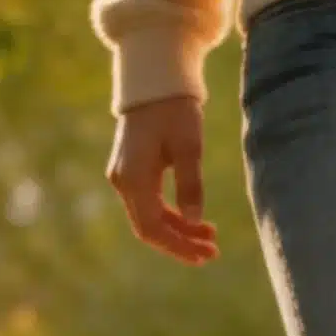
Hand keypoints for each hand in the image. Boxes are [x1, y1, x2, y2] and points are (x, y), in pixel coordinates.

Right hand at [108, 96, 217, 264]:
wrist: (154, 81)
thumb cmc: (173, 108)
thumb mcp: (189, 144)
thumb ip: (191, 184)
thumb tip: (195, 220)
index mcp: (134, 177)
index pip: (153, 227)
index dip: (178, 246)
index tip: (204, 254)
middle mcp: (123, 182)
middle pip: (149, 228)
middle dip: (180, 242)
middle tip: (212, 252)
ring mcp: (124, 178)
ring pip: (150, 218)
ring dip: (178, 230)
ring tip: (210, 236)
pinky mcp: (131, 172)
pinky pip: (149, 204)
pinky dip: (171, 215)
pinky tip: (194, 220)